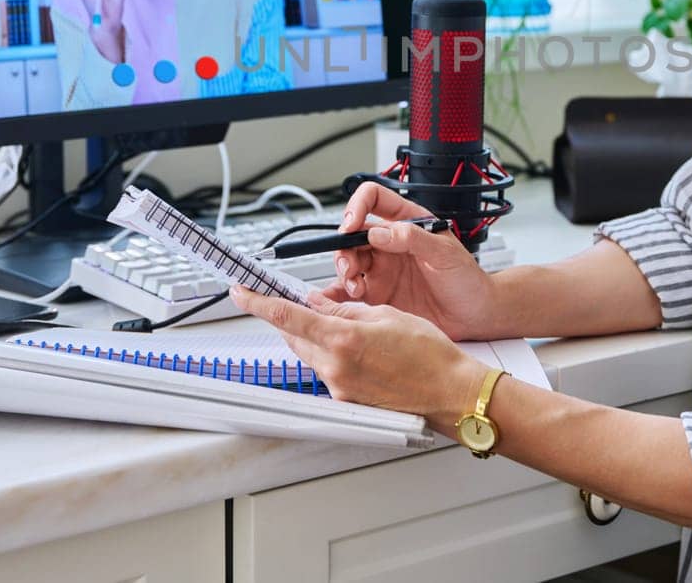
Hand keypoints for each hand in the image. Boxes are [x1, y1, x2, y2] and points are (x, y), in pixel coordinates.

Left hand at [230, 287, 487, 427]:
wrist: (450, 392)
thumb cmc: (430, 354)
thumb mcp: (386, 315)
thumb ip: (345, 310)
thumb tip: (318, 304)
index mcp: (343, 340)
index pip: (287, 316)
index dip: (258, 302)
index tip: (241, 292)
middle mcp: (335, 367)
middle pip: (292, 335)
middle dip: (288, 316)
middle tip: (291, 299)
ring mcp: (339, 386)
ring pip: (308, 352)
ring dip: (310, 334)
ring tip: (336, 321)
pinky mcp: (347, 399)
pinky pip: (325, 369)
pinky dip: (328, 352)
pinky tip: (350, 345)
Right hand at [327, 182, 498, 340]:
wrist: (474, 315)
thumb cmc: (467, 279)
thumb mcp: (445, 253)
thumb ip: (412, 239)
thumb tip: (380, 232)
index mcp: (407, 222)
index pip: (373, 199)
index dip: (358, 206)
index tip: (352, 224)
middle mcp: (390, 243)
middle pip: (353, 233)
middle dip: (344, 247)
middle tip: (350, 267)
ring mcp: (382, 269)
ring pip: (348, 261)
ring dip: (344, 271)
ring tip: (355, 286)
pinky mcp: (378, 294)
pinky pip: (350, 291)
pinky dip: (338, 294)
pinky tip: (339, 300)